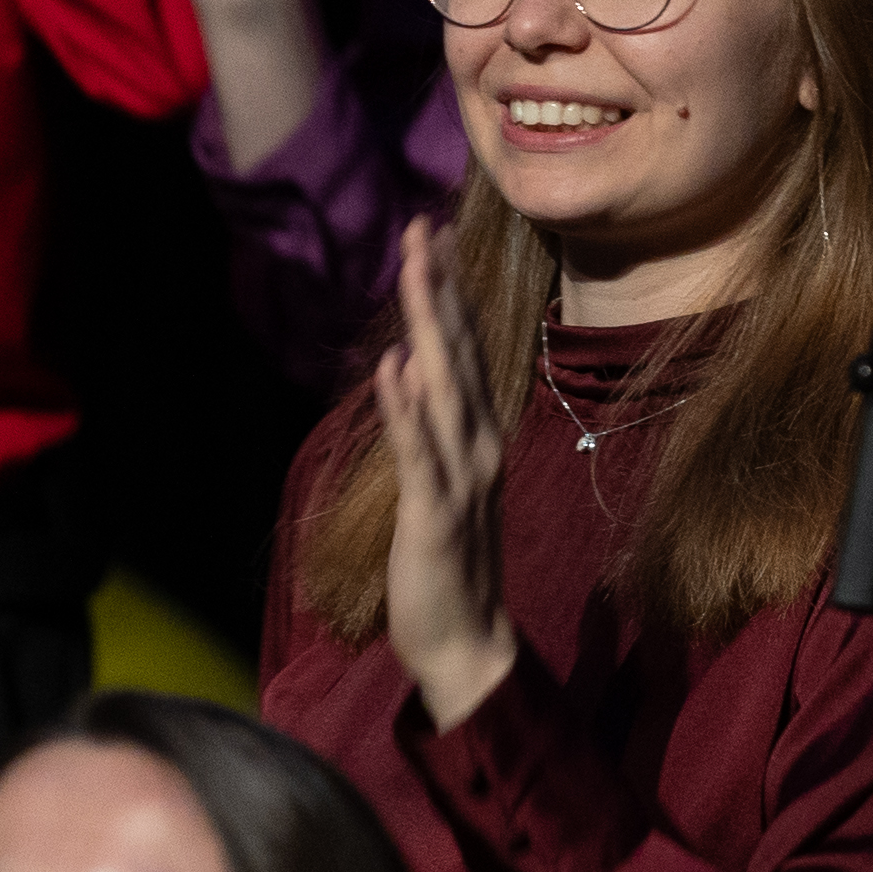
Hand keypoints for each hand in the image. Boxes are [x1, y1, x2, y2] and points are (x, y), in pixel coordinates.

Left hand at [373, 217, 518, 728]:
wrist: (466, 644)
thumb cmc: (449, 564)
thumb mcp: (440, 483)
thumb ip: (430, 428)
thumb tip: (411, 368)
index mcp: (478, 437)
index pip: (463, 351)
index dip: (447, 293)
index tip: (431, 237)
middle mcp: (479, 447)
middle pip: (457, 353)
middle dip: (437, 289)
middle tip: (422, 226)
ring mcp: (461, 479)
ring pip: (444, 388)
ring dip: (427, 327)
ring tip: (414, 271)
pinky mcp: (435, 515)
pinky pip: (419, 455)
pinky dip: (406, 411)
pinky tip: (393, 369)